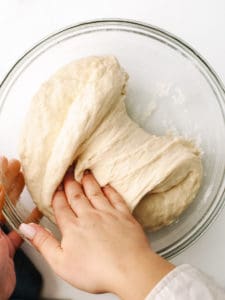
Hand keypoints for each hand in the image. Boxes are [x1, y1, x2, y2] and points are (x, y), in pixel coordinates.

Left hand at [0, 156, 24, 299]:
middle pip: (2, 197)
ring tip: (27, 181)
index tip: (6, 160)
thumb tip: (1, 188)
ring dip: (19, 196)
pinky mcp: (9, 248)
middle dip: (10, 180)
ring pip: (11, 210)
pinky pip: (21, 230)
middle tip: (19, 166)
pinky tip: (38, 213)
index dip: (0, 175)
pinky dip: (30, 220)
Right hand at [19, 169, 173, 299]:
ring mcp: (108, 214)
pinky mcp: (124, 215)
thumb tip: (27, 228)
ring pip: (95, 192)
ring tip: (84, 172)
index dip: (57, 195)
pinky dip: (110, 190)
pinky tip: (107, 185)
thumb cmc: (96, 271)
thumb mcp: (61, 263)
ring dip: (88, 182)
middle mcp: (90, 216)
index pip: (61, 206)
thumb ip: (43, 243)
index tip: (55, 185)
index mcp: (73, 227)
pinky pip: (116, 198)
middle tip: (68, 171)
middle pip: (77, 195)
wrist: (129, 270)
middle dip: (70, 183)